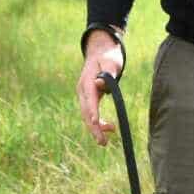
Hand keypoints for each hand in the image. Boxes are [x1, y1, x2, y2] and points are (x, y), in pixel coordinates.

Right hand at [76, 30, 124, 145]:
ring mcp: (84, 94)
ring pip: (87, 114)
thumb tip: (100, 84)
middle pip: (86, 111)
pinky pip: (91, 112)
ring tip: (105, 141)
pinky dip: (98, 122)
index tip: (95, 122)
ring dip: (96, 128)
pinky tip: (109, 127)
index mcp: (87, 81)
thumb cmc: (108, 56)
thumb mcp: (110, 61)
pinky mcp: (88, 98)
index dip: (92, 111)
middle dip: (93, 127)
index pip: (89, 99)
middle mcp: (82, 90)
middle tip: (102, 142)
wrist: (100, 51)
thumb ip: (107, 72)